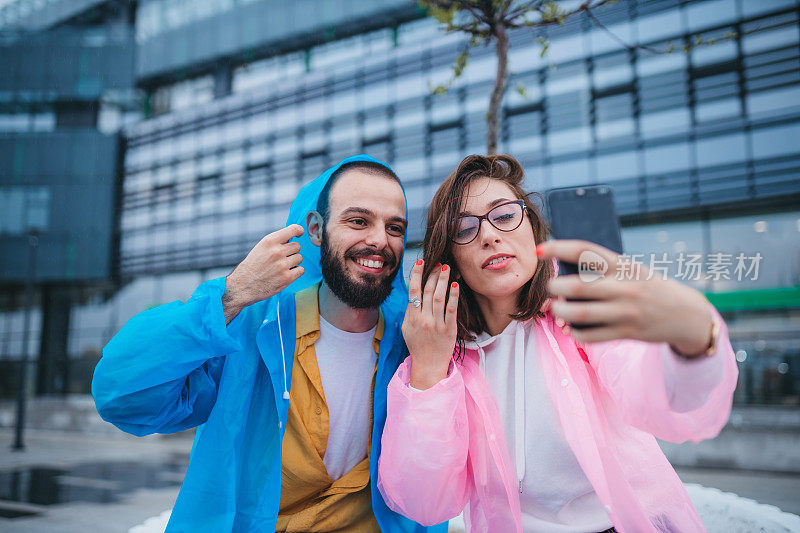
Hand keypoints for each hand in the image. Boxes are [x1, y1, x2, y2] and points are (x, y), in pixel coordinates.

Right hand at [223, 224, 304, 322]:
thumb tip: (293, 236)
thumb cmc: (252, 266)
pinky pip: (301, 270)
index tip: (299, 234)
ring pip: (299, 258)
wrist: (243, 286)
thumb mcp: (261, 247)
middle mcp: (277, 252)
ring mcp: (282, 265)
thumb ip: (276, 242)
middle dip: (291, 251)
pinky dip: (296, 272)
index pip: (293, 229)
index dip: (299, 231)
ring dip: (293, 262)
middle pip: (297, 246)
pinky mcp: (287, 278)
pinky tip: (286, 273)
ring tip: (282, 266)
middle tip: (281, 258)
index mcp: (269, 241)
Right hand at [402, 260, 459, 389]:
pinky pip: (451, 309)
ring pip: (439, 297)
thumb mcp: (406, 328)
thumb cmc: (417, 346)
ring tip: (446, 268)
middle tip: (438, 262)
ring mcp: (437, 324)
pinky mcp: (449, 329)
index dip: (417, 275)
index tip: (421, 262)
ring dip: (442, 280)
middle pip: (428, 291)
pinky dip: (453, 296)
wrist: (428, 365)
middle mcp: (424, 319)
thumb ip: (409, 311)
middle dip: (433, 274)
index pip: (414, 291)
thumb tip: (413, 293)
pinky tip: (455, 285)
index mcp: (412, 317)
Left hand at [537, 239, 713, 356]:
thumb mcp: (633, 271)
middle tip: (551, 287)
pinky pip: (590, 335)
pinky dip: (575, 332)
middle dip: (555, 287)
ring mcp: (626, 312)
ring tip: (556, 309)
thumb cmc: (649, 287)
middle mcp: (624, 287)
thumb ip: (604, 270)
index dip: (558, 248)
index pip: (585, 251)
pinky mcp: (627, 332)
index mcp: (624, 266)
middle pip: (577, 286)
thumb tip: (564, 271)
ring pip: (579, 313)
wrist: (687, 314)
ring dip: (560, 312)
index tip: (540, 250)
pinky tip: (572, 327)